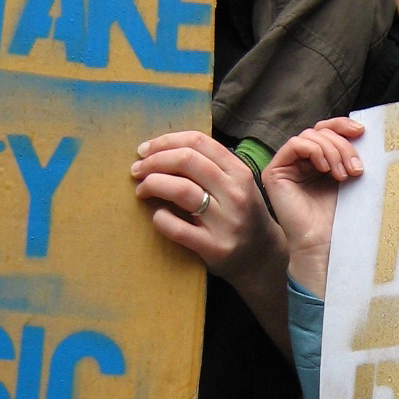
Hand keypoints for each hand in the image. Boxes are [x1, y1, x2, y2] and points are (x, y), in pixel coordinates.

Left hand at [132, 132, 290, 350]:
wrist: (261, 257)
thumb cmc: (242, 215)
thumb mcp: (237, 184)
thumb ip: (210, 165)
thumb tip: (163, 149)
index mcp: (239, 172)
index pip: (198, 142)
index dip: (166, 141)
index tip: (145, 150)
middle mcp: (235, 193)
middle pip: (186, 161)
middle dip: (154, 161)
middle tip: (137, 169)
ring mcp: (226, 222)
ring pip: (180, 190)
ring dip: (152, 184)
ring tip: (142, 189)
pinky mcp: (214, 248)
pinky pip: (177, 228)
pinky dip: (159, 218)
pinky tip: (156, 215)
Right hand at [262, 118, 364, 298]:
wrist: (324, 244)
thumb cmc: (339, 217)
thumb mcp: (349, 177)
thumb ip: (349, 153)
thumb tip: (361, 129)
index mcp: (319, 161)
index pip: (327, 130)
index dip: (343, 125)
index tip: (362, 132)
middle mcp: (301, 162)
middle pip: (320, 131)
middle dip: (342, 145)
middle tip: (356, 168)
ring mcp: (287, 166)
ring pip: (309, 136)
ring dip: (332, 151)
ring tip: (343, 175)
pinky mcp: (275, 173)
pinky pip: (294, 145)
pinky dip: (313, 151)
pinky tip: (325, 169)